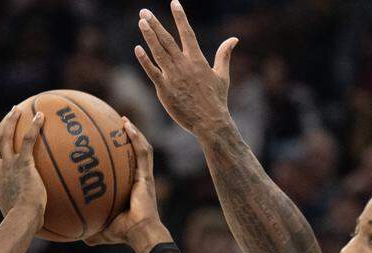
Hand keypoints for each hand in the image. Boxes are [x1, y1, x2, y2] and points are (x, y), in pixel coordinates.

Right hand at [0, 107, 46, 216]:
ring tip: (15, 110)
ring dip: (9, 122)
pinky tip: (41, 116)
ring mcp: (8, 165)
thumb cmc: (23, 224)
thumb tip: (38, 227)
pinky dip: (34, 126)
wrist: (22, 218)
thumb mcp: (19, 221)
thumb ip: (25, 219)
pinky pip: (28, 139)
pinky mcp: (23, 162)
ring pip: (5, 137)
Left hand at [84, 118, 167, 252]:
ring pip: (141, 149)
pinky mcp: (146, 176)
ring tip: (123, 120)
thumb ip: (88, 228)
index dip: (118, 157)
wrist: (139, 234)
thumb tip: (72, 234)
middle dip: (127, 140)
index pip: (124, 168)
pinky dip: (136, 138)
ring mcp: (144, 177)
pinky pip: (142, 152)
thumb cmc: (122, 233)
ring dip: (134, 134)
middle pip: (133, 155)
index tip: (106, 146)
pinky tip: (127, 126)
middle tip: (115, 126)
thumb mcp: (99, 229)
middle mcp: (138, 180)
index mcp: (129, 189)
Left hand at [135, 1, 238, 136]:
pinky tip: (137, 48)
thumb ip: (224, 55)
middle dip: (155, 24)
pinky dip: (145, 60)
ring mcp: (174, 77)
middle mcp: (185, 65)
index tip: (174, 2)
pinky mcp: (165, 90)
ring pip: (159, 52)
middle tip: (144, 11)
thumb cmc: (217, 100)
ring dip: (149, 36)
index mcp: (198, 60)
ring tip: (141, 22)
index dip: (180, 17)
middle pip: (167, 40)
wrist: (211, 122)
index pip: (187, 33)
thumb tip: (234, 39)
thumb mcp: (222, 75)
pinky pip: (153, 72)